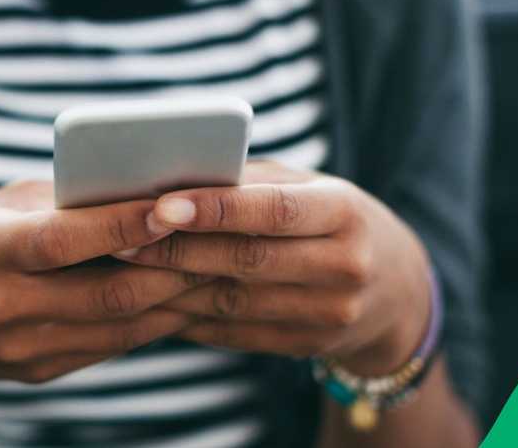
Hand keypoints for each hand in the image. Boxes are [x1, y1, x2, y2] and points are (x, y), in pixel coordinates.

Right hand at [0, 180, 207, 402]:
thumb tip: (138, 187)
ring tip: (217, 268)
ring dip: (174, 298)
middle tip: (222, 240)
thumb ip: (60, 202)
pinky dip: (150, 321)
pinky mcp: (40, 370)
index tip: (172, 204)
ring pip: (118, 326)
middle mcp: (4, 305)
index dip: (120, 225)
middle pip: (106, 291)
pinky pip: (110, 347)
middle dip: (172, 266)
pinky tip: (180, 297)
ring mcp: (22, 347)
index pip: (62, 240)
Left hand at [114, 161, 432, 375]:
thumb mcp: (310, 187)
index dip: (215, 209)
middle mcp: (344, 265)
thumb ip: (251, 180)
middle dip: (177, 250)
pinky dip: (190, 318)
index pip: (274, 210)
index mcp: (344, 212)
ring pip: (234, 302)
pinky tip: (152, 299)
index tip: (160, 204)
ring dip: (174, 286)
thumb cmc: (332, 218)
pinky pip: (236, 333)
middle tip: (120, 238)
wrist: (396, 289)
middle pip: (246, 261)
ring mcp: (330, 313)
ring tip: (125, 266)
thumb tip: (173, 172)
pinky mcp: (308, 345)